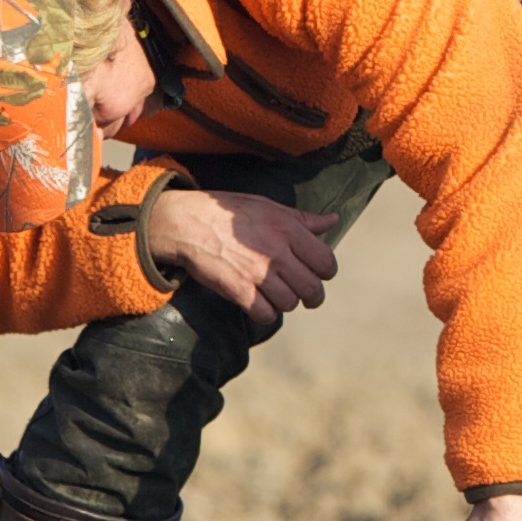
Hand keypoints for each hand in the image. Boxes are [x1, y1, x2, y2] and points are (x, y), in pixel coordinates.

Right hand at [142, 188, 340, 323]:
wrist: (188, 223)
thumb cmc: (228, 213)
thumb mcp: (268, 206)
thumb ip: (303, 218)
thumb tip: (333, 219)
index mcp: (288, 229)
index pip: (326, 262)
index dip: (325, 272)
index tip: (316, 273)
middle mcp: (277, 252)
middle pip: (312, 289)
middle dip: (311, 296)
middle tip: (304, 295)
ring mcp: (258, 273)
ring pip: (290, 303)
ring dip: (285, 302)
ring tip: (276, 294)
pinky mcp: (239, 290)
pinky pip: (266, 314)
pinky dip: (265, 313)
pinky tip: (259, 302)